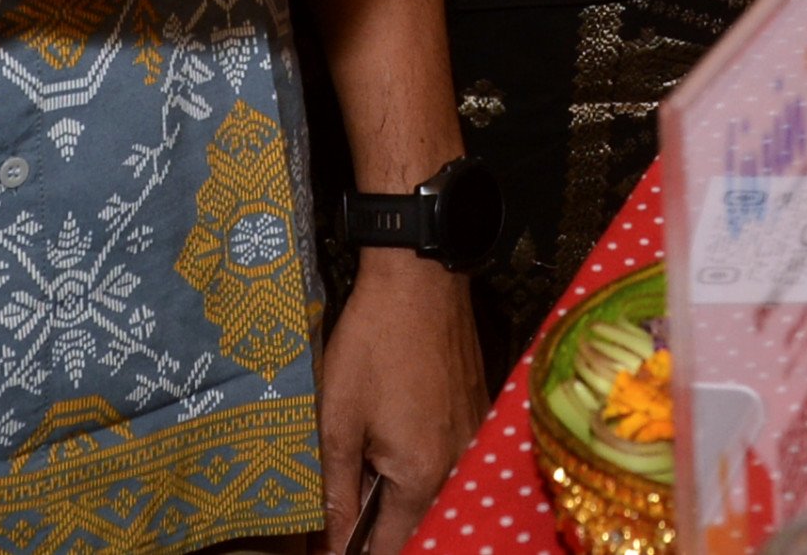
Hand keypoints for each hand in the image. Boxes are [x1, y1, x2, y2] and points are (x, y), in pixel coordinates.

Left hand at [315, 253, 483, 548]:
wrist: (420, 279)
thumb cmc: (372, 345)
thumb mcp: (338, 420)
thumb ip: (336, 490)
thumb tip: (332, 544)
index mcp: (422, 474)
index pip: (393, 547)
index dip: (356, 552)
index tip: (330, 548)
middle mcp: (458, 464)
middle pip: (418, 522)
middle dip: (379, 528)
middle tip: (343, 509)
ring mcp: (472, 438)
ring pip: (434, 492)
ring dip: (399, 498)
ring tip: (362, 470)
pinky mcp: (476, 413)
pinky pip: (449, 461)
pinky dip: (420, 468)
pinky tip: (391, 442)